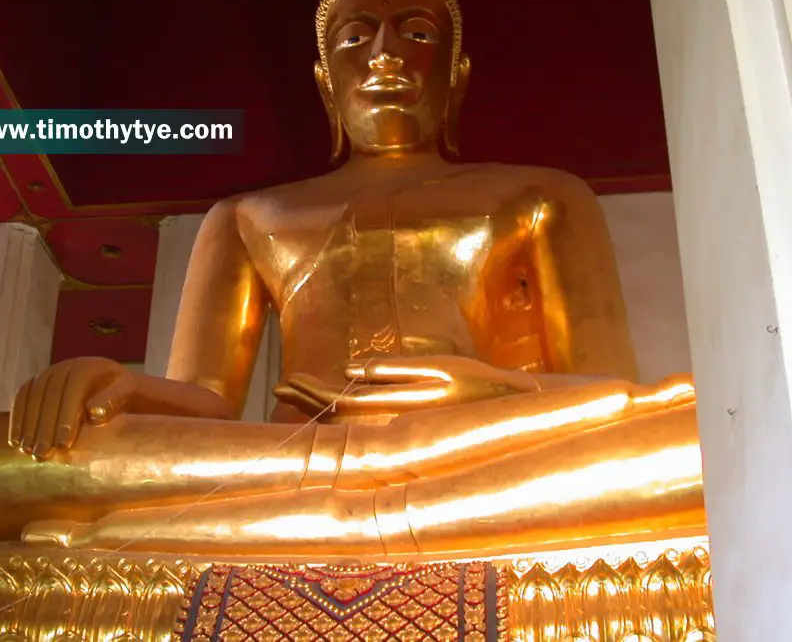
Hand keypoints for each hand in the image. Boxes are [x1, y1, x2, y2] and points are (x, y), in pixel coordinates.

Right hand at [9, 357, 137, 459]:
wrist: (113, 385)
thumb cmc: (123, 394)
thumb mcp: (128, 392)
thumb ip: (113, 399)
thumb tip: (95, 413)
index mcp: (87, 368)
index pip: (72, 391)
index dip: (66, 417)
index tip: (64, 444)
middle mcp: (64, 367)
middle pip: (49, 396)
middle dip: (44, 427)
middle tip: (42, 454)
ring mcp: (47, 374)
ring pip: (31, 398)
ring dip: (27, 425)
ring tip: (28, 451)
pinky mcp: (35, 384)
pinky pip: (21, 398)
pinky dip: (17, 419)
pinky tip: (15, 442)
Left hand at [274, 355, 539, 419]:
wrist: (514, 411)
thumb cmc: (480, 384)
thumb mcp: (440, 368)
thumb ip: (394, 370)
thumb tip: (350, 369)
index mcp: (397, 407)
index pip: (339, 402)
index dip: (309, 392)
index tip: (282, 380)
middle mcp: (393, 421)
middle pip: (337, 412)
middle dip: (307, 398)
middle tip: (277, 386)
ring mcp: (400, 423)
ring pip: (349, 416)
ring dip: (321, 403)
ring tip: (294, 390)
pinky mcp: (408, 420)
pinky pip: (365, 415)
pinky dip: (343, 405)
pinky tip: (335, 395)